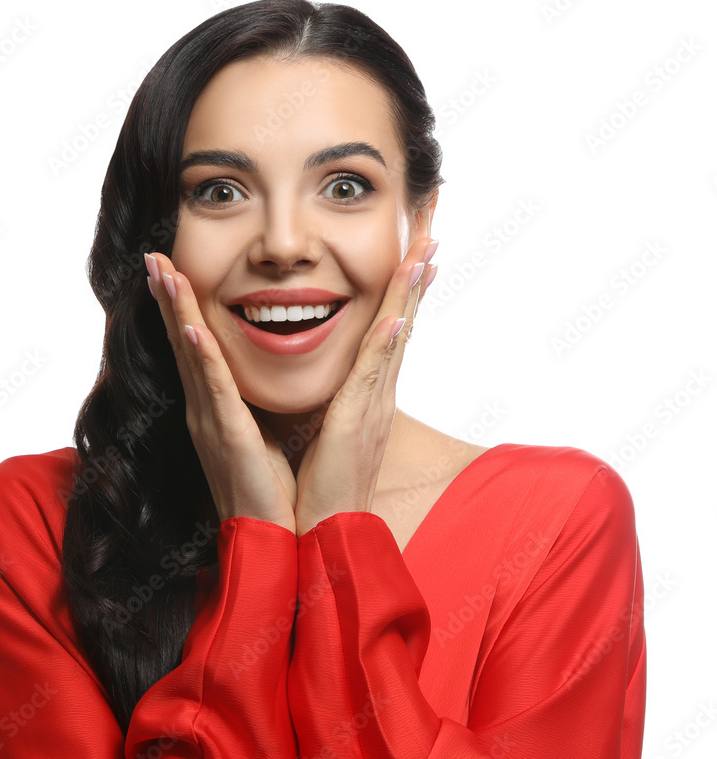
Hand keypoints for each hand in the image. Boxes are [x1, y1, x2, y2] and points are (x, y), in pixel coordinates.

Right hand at [144, 252, 297, 534]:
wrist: (272, 540)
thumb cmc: (272, 490)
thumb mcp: (262, 436)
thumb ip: (252, 407)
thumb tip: (257, 384)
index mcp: (217, 409)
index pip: (196, 348)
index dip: (182, 308)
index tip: (170, 270)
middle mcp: (206, 411)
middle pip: (184, 342)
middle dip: (168, 298)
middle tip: (152, 255)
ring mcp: (212, 422)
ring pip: (191, 356)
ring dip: (177, 312)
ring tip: (162, 272)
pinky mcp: (228, 437)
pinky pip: (214, 390)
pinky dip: (202, 357)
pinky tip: (193, 328)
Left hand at [293, 237, 437, 536]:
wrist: (326, 530)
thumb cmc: (324, 482)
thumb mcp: (330, 427)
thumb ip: (336, 396)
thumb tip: (333, 374)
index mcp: (369, 393)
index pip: (390, 328)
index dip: (404, 289)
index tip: (415, 249)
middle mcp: (378, 393)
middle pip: (403, 322)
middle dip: (417, 275)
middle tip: (434, 228)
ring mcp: (372, 406)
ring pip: (395, 339)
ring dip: (408, 294)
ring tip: (424, 252)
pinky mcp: (356, 423)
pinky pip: (372, 376)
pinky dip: (386, 345)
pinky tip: (397, 316)